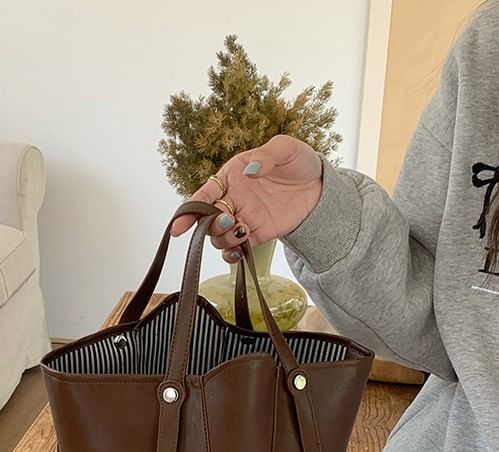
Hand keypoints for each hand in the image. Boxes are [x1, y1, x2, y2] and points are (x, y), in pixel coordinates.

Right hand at [171, 134, 322, 262]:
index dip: (188, 211)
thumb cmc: (299, 162)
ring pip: (219, 236)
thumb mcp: (285, 149)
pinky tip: (239, 253)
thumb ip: (266, 157)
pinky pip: (236, 249)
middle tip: (231, 220)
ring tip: (242, 230)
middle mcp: (232, 199)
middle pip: (207, 219)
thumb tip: (251, 171)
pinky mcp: (256, 235)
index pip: (203, 195)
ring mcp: (243, 218)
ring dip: (223, 238)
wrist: (320, 186)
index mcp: (231, 176)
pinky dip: (232, 255)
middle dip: (211, 224)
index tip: (179, 226)